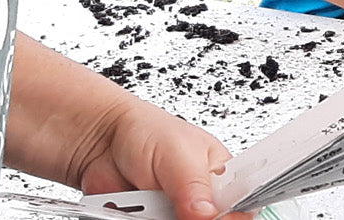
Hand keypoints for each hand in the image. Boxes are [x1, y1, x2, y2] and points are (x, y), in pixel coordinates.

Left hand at [74, 99, 251, 219]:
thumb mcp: (177, 153)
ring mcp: (174, 215)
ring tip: (143, 200)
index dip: (230, 216)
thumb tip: (208, 214)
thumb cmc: (146, 132)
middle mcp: (200, 201)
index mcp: (220, 177)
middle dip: (189, 218)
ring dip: (156, 219)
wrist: (102, 141)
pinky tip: (130, 209)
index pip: (241, 207)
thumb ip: (194, 185)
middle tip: (176, 206)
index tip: (211, 215)